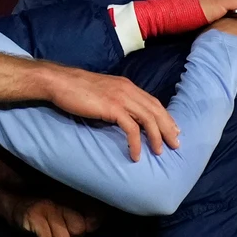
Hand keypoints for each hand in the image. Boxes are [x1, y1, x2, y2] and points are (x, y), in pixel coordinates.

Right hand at [0, 192, 98, 236]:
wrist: (14, 202)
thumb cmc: (44, 211)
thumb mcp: (65, 210)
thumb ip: (82, 217)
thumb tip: (93, 226)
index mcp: (73, 198)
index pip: (94, 216)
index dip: (89, 227)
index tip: (80, 230)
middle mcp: (62, 200)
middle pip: (79, 230)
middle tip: (62, 235)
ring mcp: (48, 208)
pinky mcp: (34, 216)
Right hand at [41, 67, 178, 160]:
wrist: (60, 82)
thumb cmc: (76, 89)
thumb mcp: (102, 92)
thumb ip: (115, 101)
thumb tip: (121, 116)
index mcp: (127, 86)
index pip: (153, 102)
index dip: (165, 116)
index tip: (174, 129)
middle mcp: (128, 90)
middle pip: (156, 111)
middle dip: (168, 128)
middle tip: (176, 144)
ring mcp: (121, 98)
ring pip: (148, 119)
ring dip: (156, 137)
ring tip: (159, 152)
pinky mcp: (112, 107)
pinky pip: (131, 128)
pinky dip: (136, 143)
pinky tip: (136, 155)